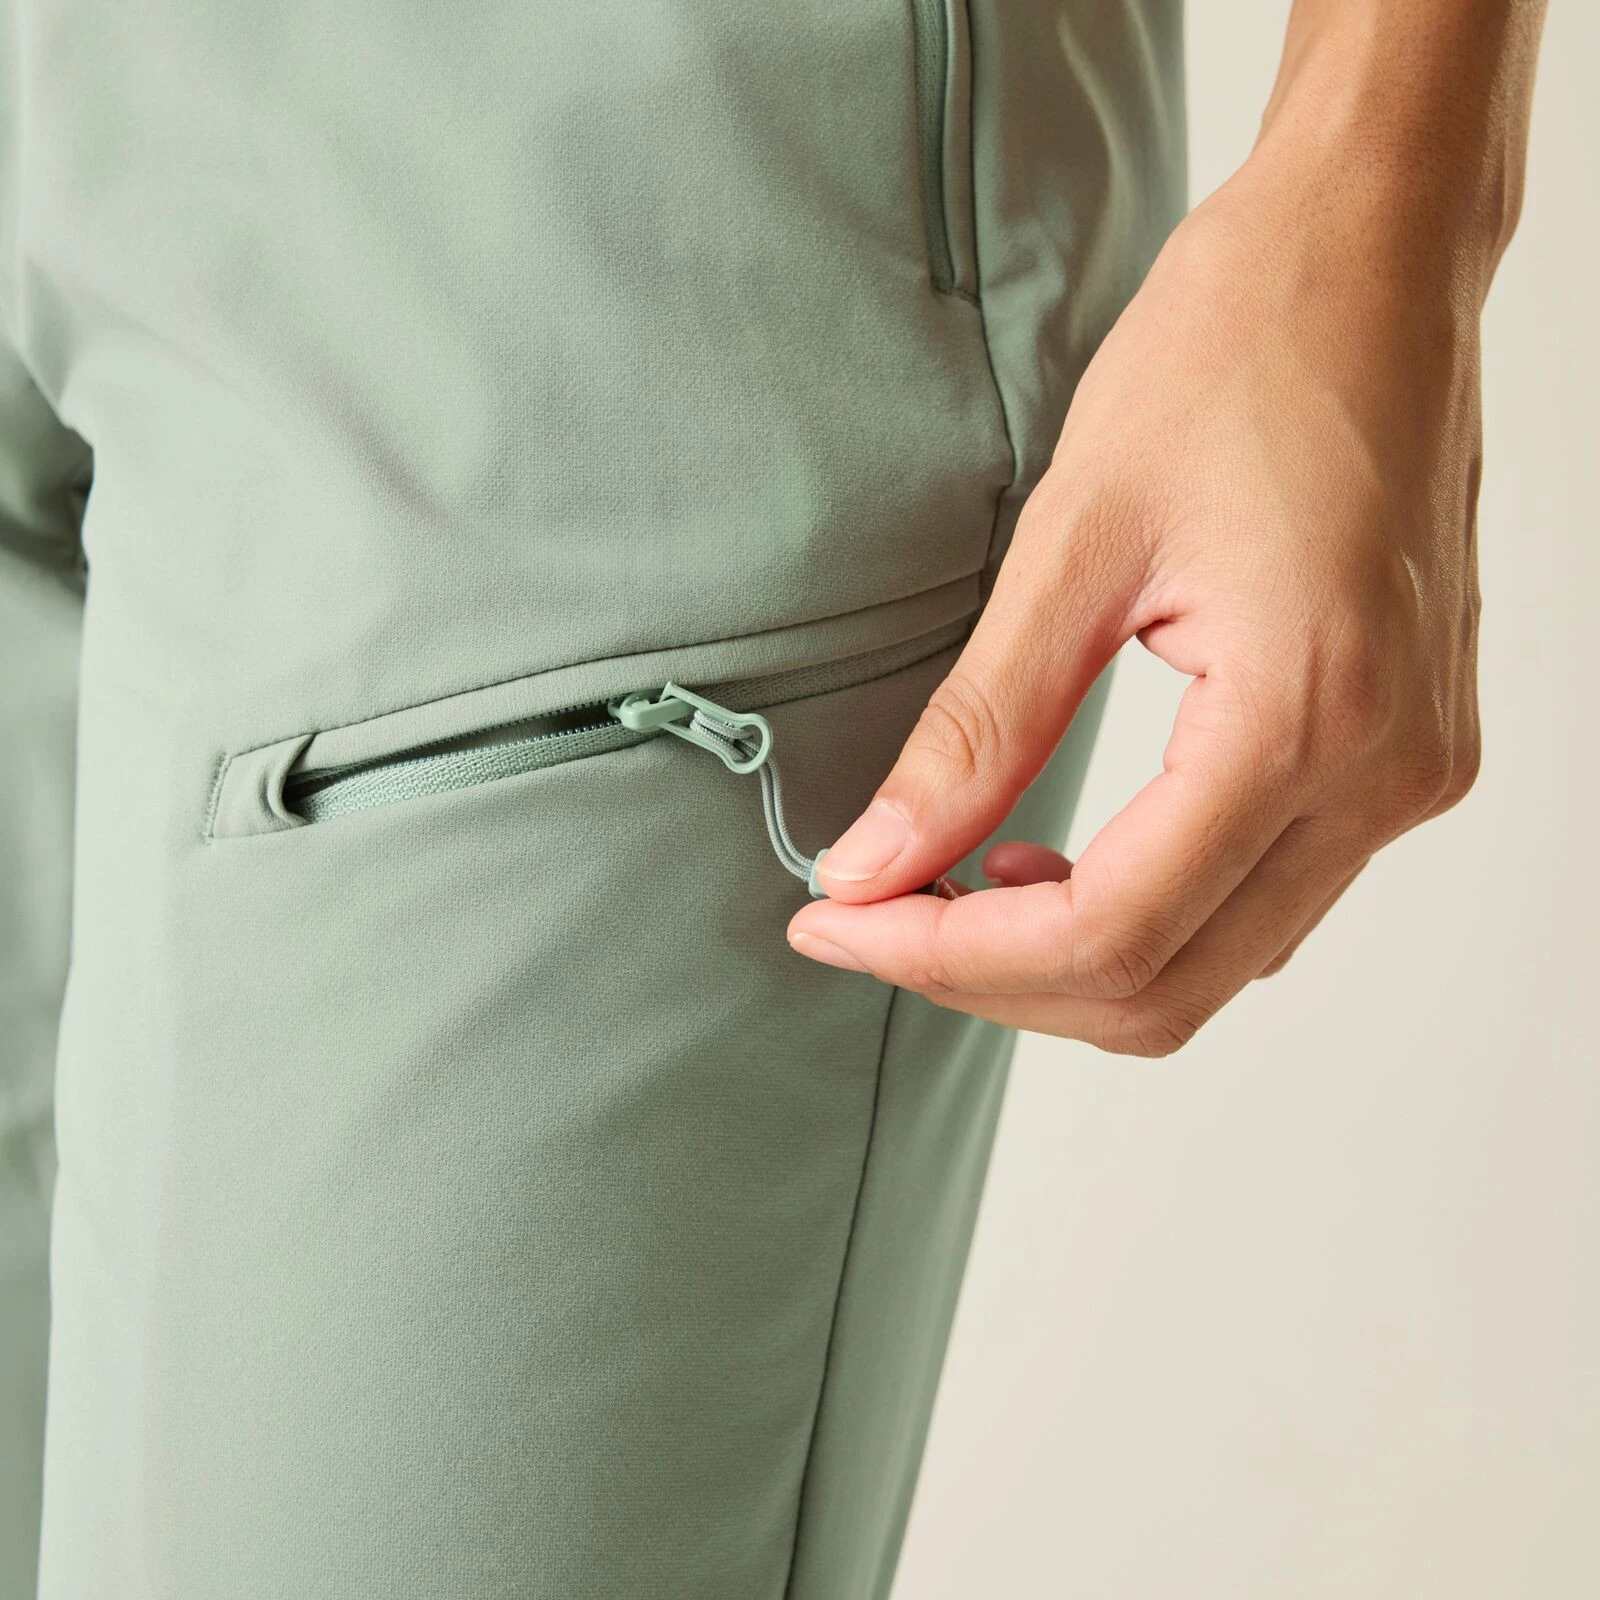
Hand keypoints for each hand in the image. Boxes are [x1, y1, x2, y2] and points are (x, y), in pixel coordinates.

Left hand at [787, 148, 1489, 1054]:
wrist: (1376, 255)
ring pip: (1213, 964)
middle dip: (995, 975)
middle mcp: (1385, 774)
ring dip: (1066, 955)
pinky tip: (1053, 856)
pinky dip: (1145, 910)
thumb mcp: (1076, 537)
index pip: (1109, 931)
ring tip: (946, 886)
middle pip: (1164, 987)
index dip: (949, 955)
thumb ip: (977, 728)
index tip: (834, 922)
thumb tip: (869, 864)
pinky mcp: (1404, 753)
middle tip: (869, 918)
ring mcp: (1409, 773)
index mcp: (1307, 715)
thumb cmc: (1238, 349)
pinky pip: (1259, 900)